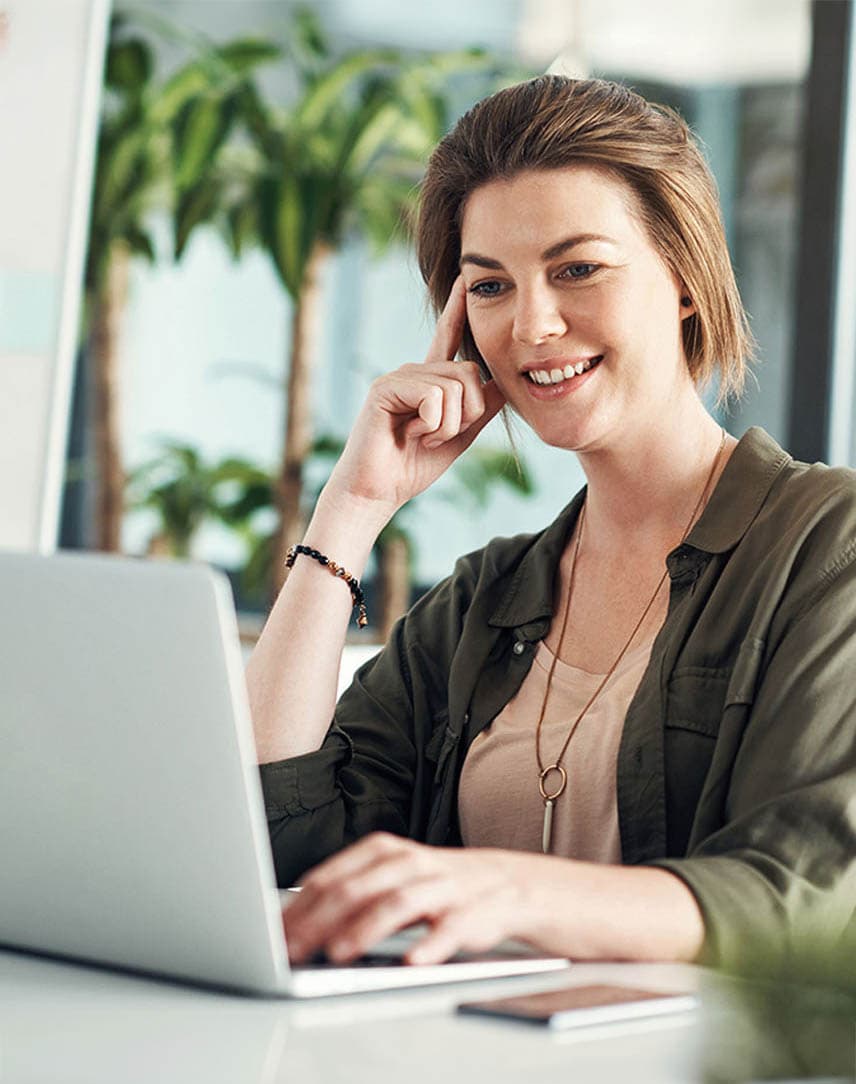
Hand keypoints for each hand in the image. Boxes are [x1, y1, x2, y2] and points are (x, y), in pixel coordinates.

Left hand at [283, 832, 537, 965]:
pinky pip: (450, 927)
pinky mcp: (473, 911)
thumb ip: (350, 893)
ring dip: (365, 929)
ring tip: (339, 954)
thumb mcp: (390, 878)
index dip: (299, 907)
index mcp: (384, 851)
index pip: (332, 876)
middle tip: (292, 949)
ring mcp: (442, 885)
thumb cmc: (434, 886)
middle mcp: (410, 862)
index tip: (273, 934)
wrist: (506, 884)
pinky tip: (412, 962)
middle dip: (319, 921)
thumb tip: (293, 923)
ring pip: (398, 903)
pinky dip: (430, 944)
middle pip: (357, 888)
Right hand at [321, 277, 505, 518]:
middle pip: (469, 374)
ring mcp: (398, 377)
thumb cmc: (412, 467)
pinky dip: (431, 423)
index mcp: (428, 381)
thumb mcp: (457, 436)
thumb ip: (478, 409)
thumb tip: (502, 383)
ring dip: (447, 425)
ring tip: (420, 437)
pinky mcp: (385, 387)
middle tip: (436, 436)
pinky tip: (409, 433)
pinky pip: (433, 396)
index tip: (466, 279)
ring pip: (454, 387)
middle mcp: (413, 372)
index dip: (457, 310)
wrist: (378, 491)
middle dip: (467, 414)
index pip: (447, 339)